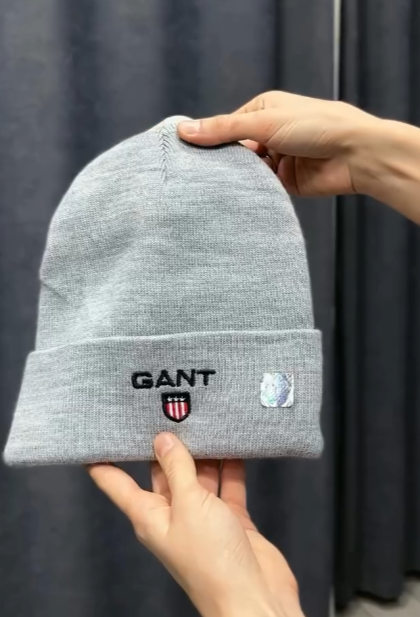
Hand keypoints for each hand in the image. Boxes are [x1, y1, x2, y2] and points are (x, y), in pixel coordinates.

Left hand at [88, 433, 302, 616]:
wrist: (254, 597)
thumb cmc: (212, 561)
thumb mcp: (189, 505)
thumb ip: (177, 469)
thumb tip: (163, 439)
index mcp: (149, 514)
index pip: (115, 482)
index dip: (102, 459)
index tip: (96, 433)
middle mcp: (172, 513)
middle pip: (161, 471)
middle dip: (164, 443)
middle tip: (167, 408)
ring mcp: (201, 516)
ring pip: (196, 475)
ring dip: (202, 452)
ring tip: (202, 417)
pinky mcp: (228, 518)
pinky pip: (225, 484)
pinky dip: (230, 466)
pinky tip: (234, 444)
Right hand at [177, 90, 419, 223]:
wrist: (356, 154)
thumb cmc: (316, 126)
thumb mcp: (264, 123)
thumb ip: (224, 130)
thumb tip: (183, 130)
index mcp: (263, 111)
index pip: (226, 127)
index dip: (209, 141)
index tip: (187, 155)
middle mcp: (269, 134)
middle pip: (234, 151)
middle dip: (220, 163)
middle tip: (193, 177)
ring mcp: (277, 159)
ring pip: (246, 171)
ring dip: (235, 179)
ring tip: (209, 191)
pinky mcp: (285, 183)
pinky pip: (260, 188)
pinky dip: (250, 192)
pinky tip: (232, 199)